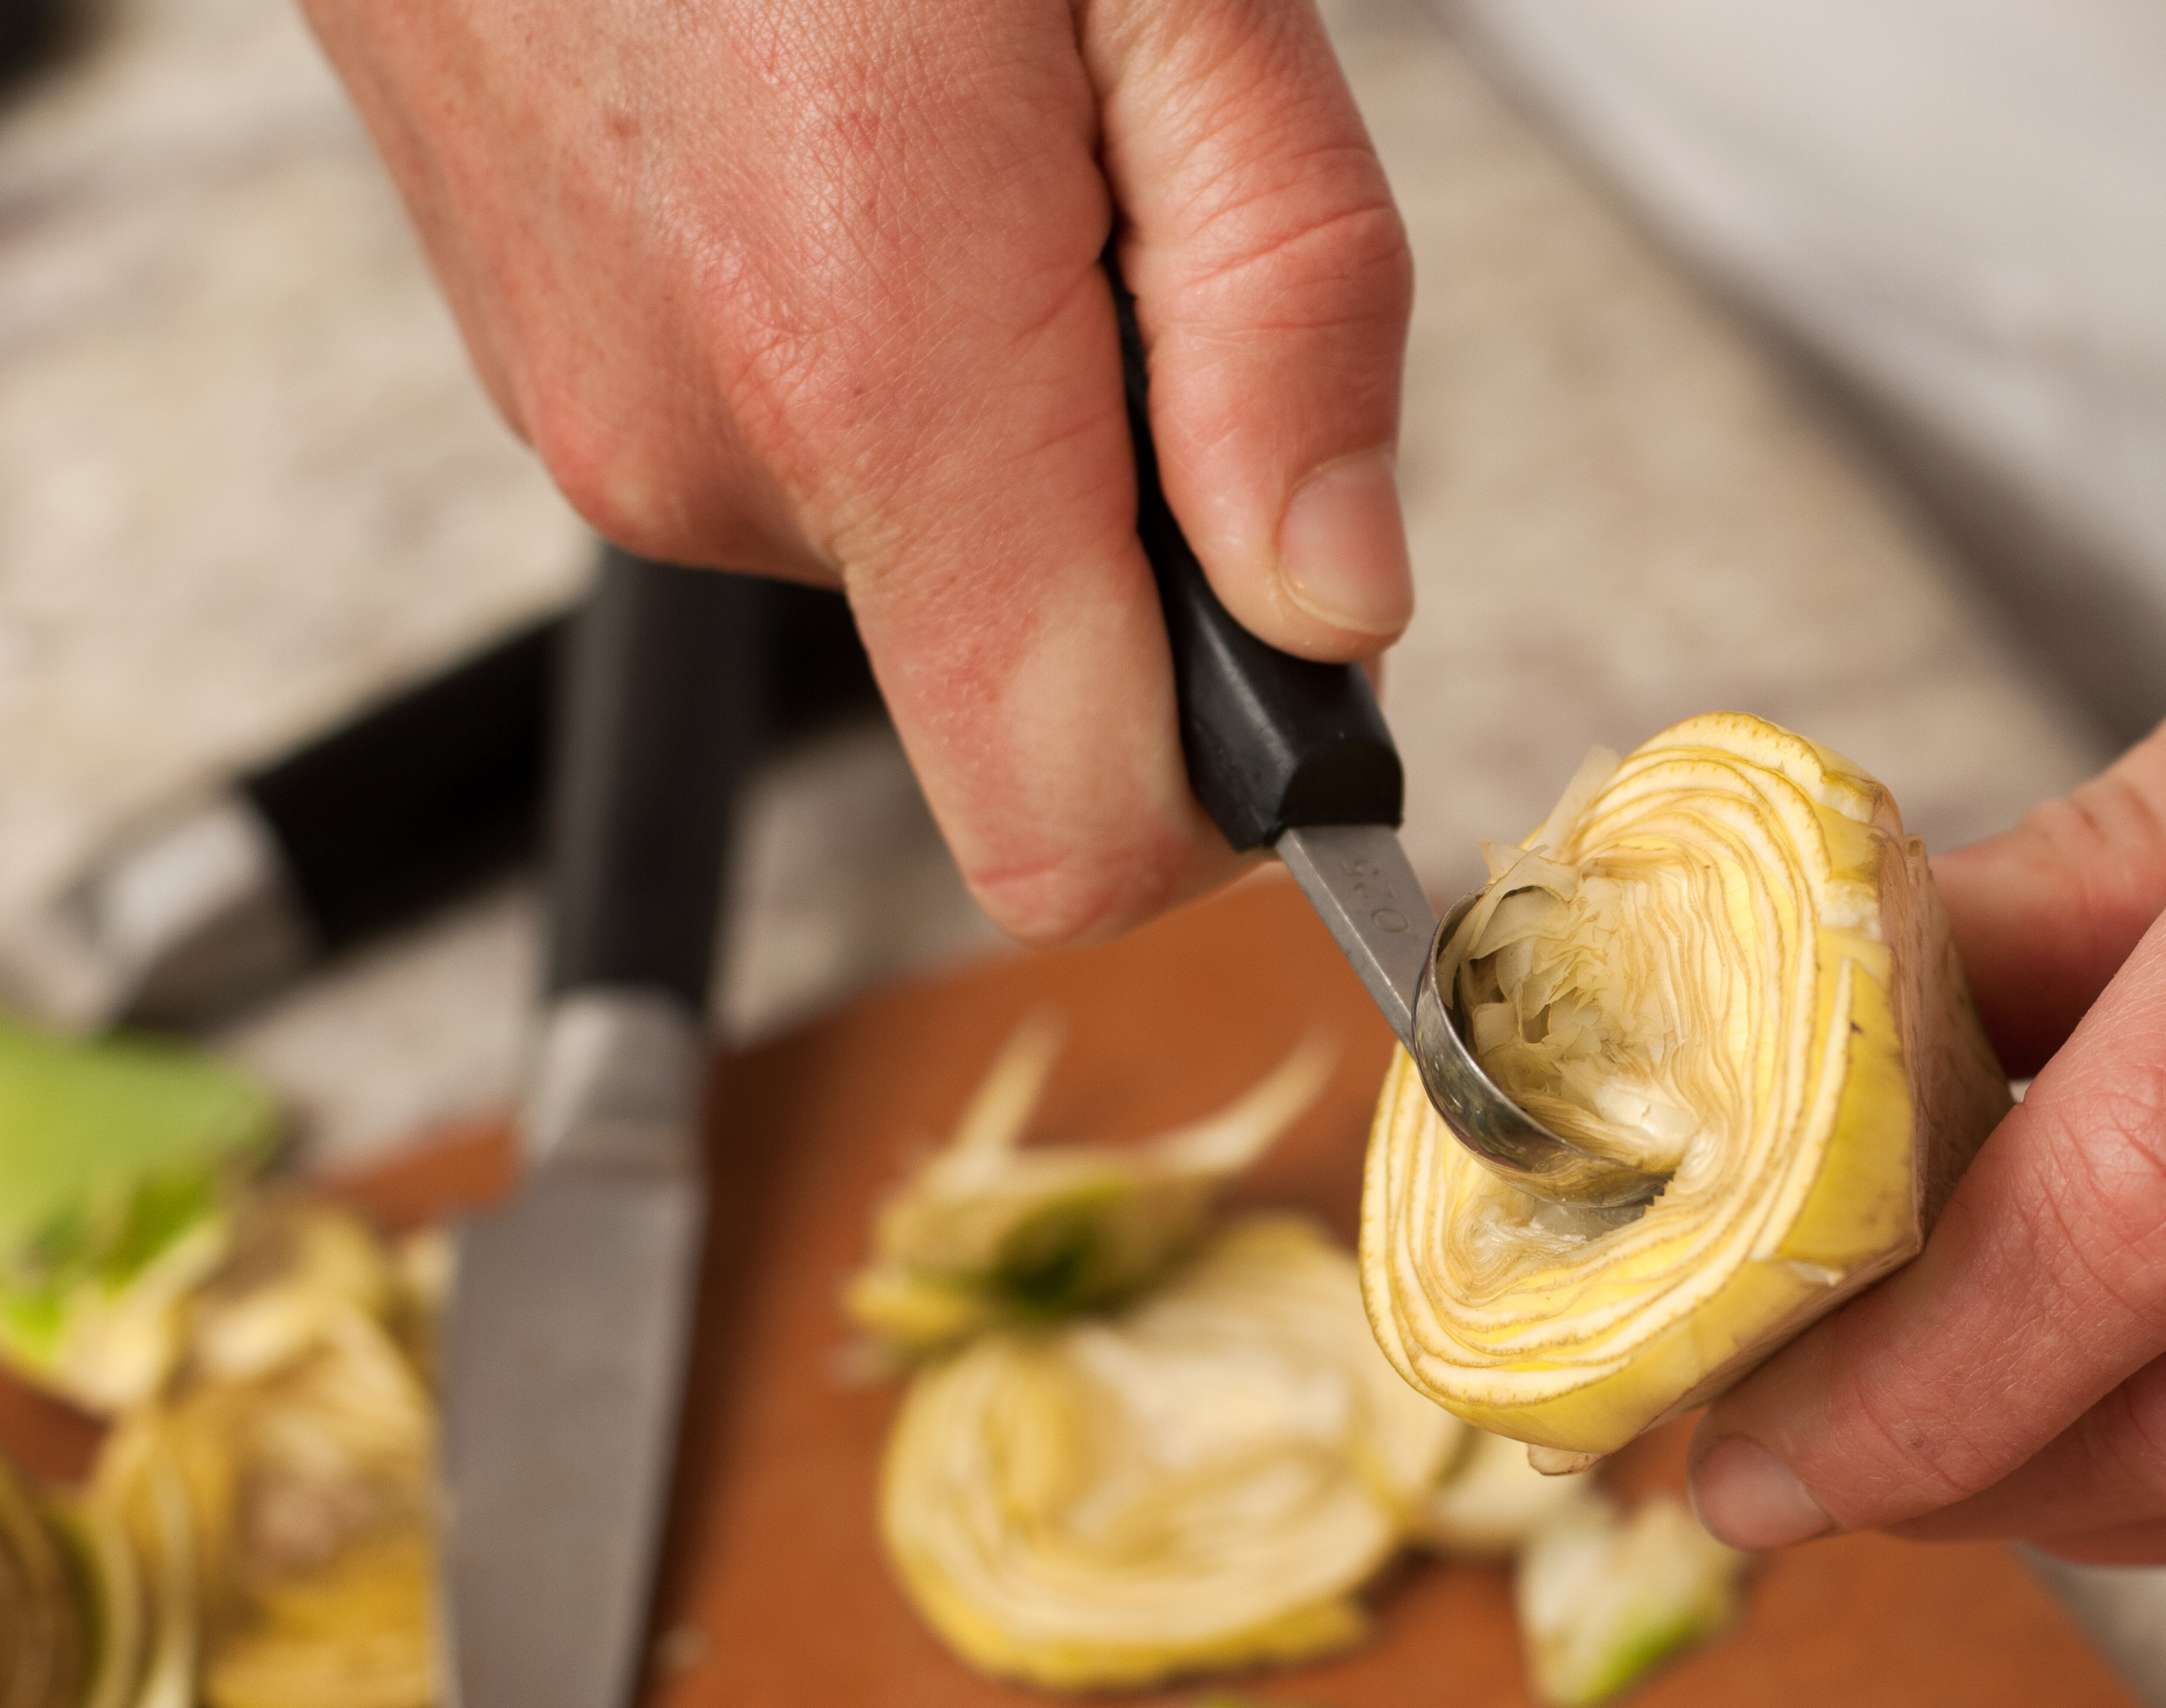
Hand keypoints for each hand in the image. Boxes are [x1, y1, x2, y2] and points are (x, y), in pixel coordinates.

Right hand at [299, 0, 1411, 941]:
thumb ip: (1281, 315)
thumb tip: (1343, 605)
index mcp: (879, 383)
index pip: (1079, 836)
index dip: (1232, 785)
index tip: (1303, 652)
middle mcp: (711, 457)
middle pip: (1030, 684)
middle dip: (1136, 510)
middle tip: (1119, 228)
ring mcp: (609, 422)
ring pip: (919, 556)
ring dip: (1012, 405)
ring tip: (972, 145)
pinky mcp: (555, 372)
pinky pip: (798, 455)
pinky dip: (886, 350)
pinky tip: (864, 151)